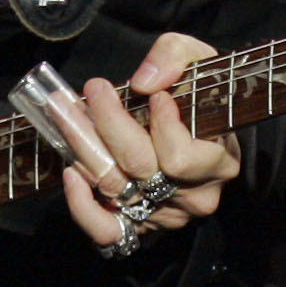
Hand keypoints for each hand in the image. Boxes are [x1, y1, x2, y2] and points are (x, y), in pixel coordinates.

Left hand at [60, 32, 241, 256]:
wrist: (201, 133)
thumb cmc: (200, 96)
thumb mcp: (199, 61)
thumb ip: (176, 57)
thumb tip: (145, 81)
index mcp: (219, 163)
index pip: (181, 156)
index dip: (163, 126)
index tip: (152, 95)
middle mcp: (193, 197)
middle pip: (139, 166)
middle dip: (109, 123)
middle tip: (94, 88)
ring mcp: (163, 215)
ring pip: (114, 186)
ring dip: (83, 147)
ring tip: (66, 113)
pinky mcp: (136, 226)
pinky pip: (105, 230)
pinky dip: (82, 206)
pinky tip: (70, 173)